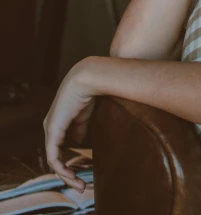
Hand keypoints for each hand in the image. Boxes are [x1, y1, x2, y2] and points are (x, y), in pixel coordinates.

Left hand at [43, 58, 95, 192]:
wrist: (87, 79)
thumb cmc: (88, 93)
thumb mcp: (84, 116)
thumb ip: (79, 129)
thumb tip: (78, 141)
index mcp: (57, 122)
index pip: (59, 148)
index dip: (69, 162)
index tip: (82, 173)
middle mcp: (50, 126)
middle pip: (55, 157)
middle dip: (68, 173)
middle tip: (81, 185)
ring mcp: (50, 129)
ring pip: (54, 160)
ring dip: (66, 174)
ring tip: (80, 184)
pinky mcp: (52, 131)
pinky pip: (53, 157)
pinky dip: (62, 168)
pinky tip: (71, 175)